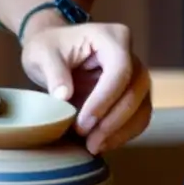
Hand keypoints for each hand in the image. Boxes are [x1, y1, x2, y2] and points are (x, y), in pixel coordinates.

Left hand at [21, 23, 151, 153]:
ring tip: (94, 147)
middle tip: (88, 140)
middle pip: (136, 90)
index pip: (120, 70)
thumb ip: (53, 72)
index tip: (82, 123)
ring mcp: (135, 75)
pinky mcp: (134, 94)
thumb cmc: (49, 47)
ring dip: (121, 131)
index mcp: (112, 37)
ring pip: (142, 107)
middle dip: (114, 120)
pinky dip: (123, 134)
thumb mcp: (42, 54)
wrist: (55, 50)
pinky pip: (138, 117)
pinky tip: (102, 144)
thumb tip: (64, 96)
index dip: (104, 100)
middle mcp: (130, 54)